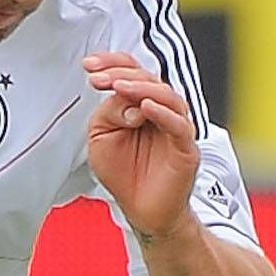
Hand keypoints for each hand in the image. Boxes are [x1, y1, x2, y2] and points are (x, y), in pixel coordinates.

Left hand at [83, 54, 201, 237]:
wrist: (143, 211)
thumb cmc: (125, 174)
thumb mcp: (101, 138)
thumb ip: (108, 114)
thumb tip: (124, 99)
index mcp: (139, 105)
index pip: (131, 72)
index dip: (112, 63)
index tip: (89, 65)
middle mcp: (160, 111)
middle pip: (148, 79)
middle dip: (121, 74)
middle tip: (100, 78)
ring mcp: (175, 127)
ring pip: (166, 96)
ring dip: (141, 88)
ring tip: (119, 87)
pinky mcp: (185, 147)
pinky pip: (178, 124)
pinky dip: (162, 112)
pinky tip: (144, 108)